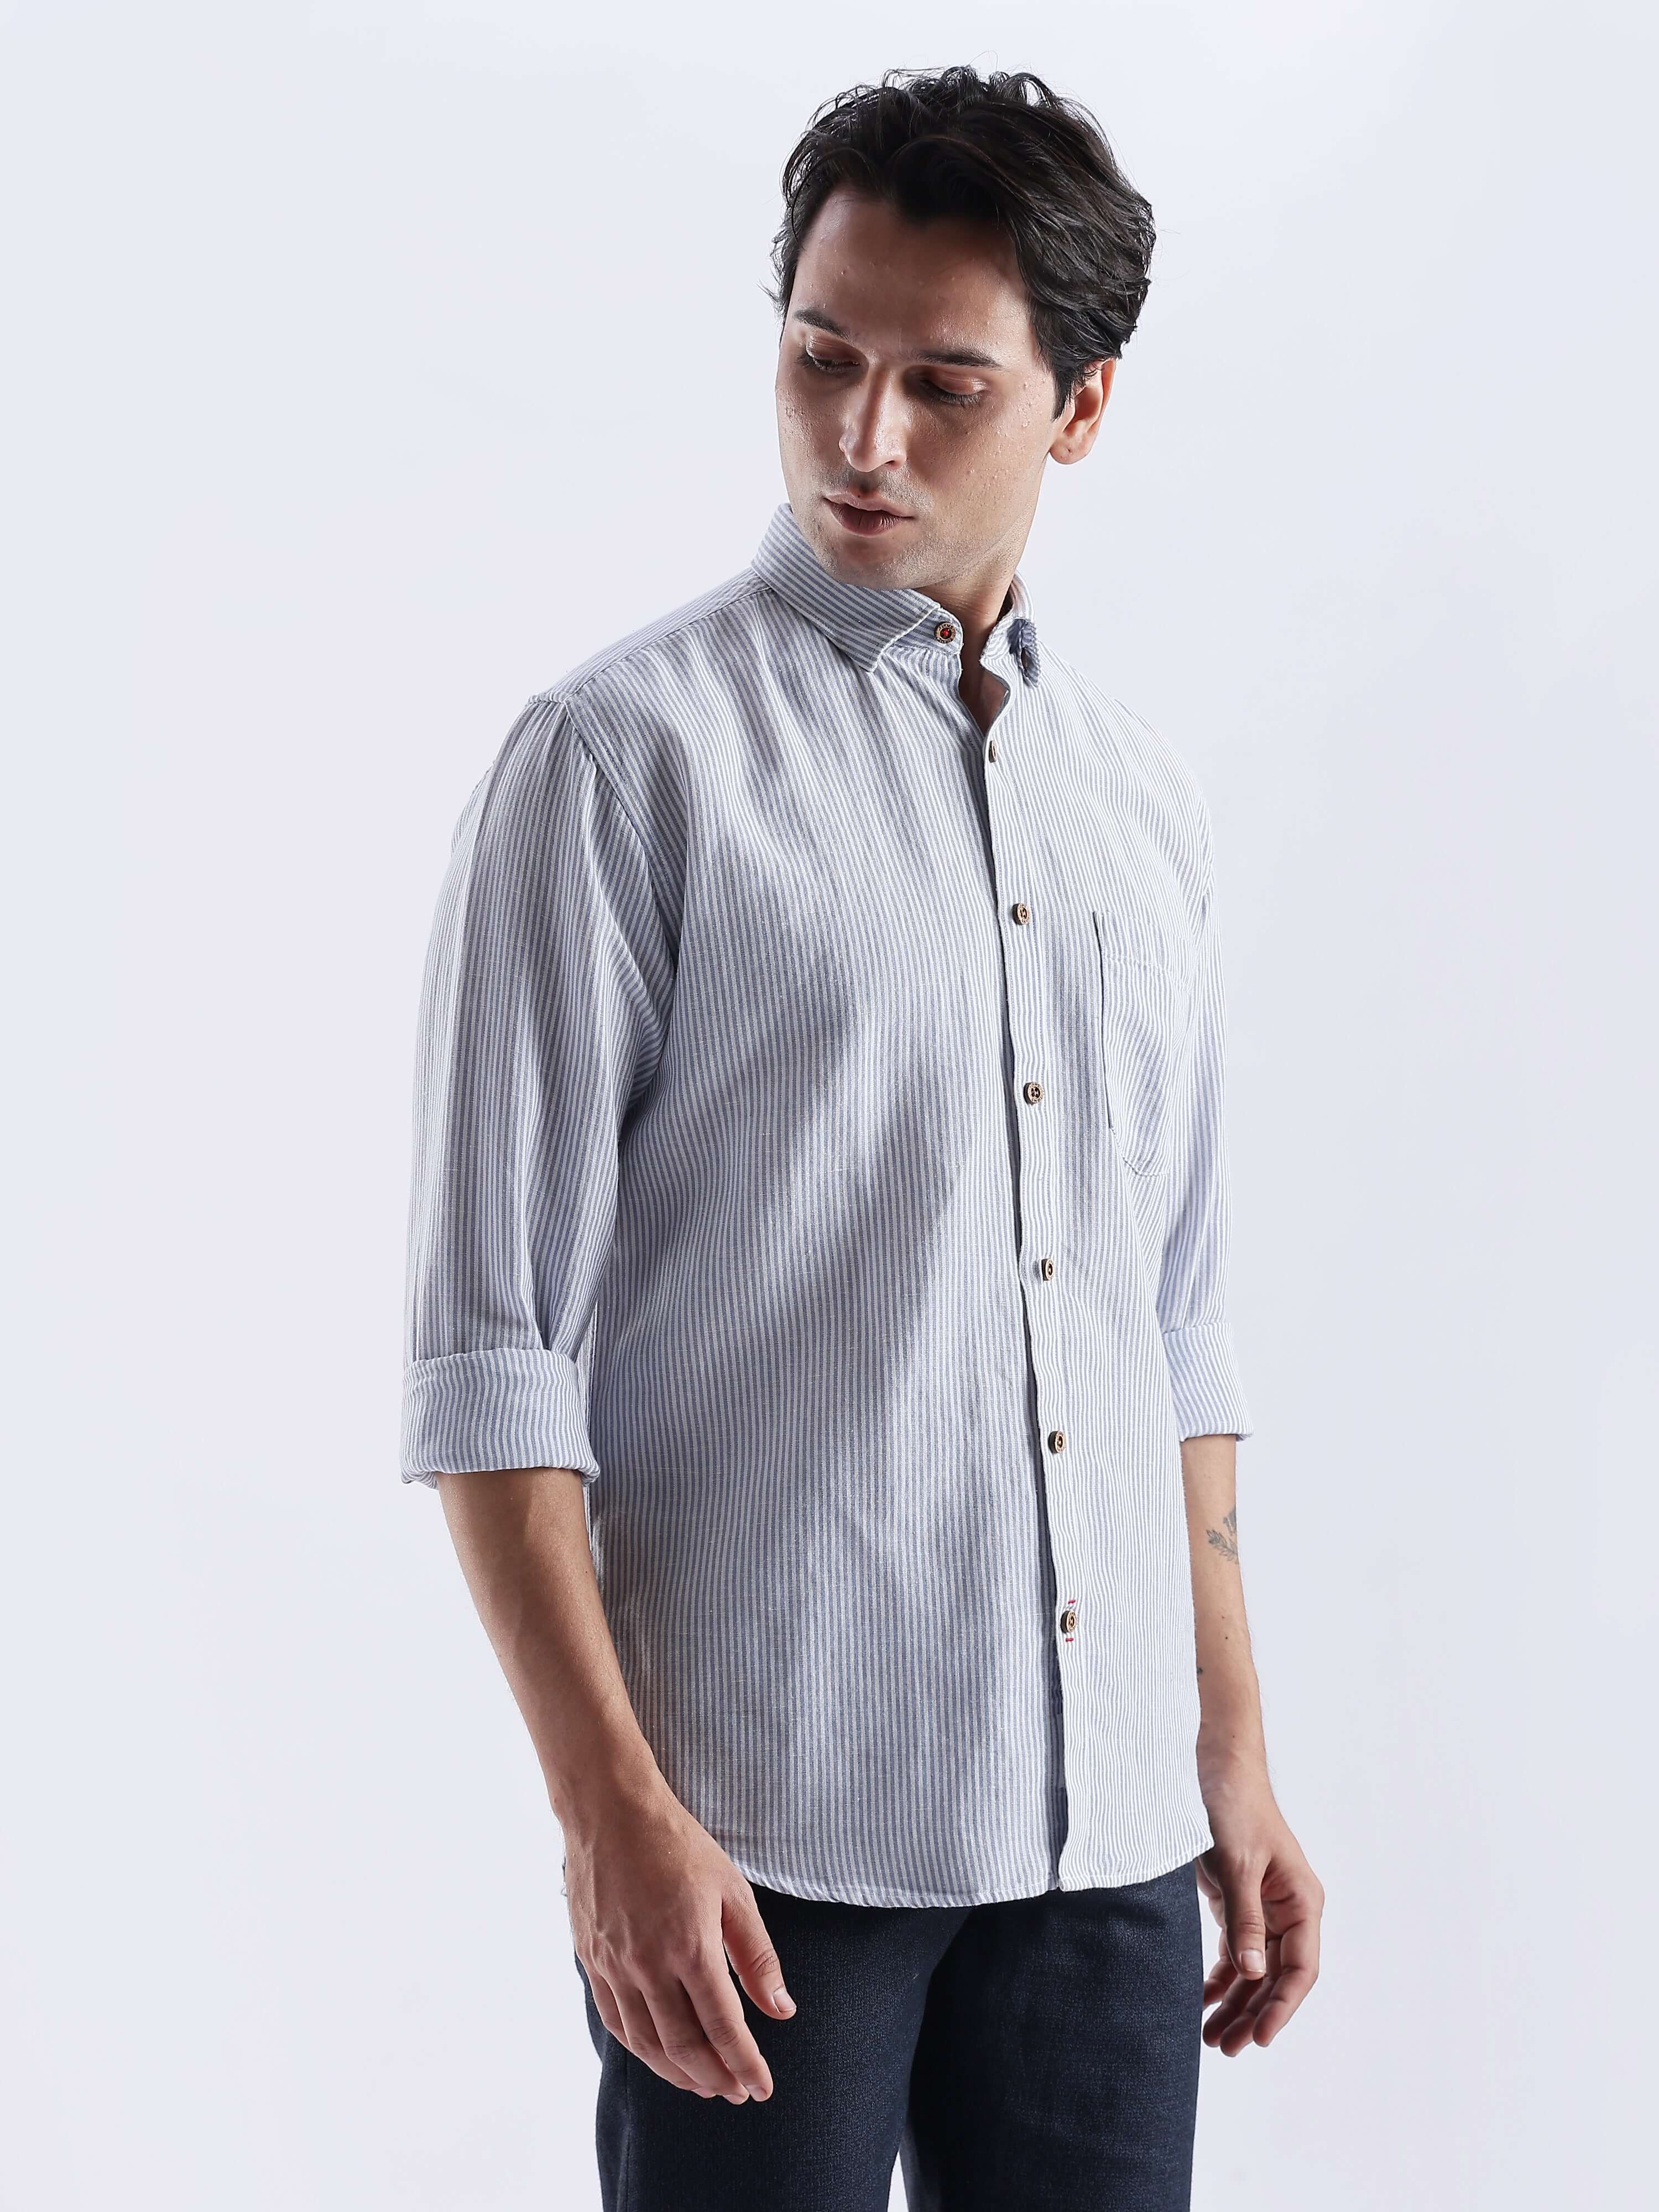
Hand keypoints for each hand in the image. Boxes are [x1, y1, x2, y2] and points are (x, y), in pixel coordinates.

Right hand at [564, 1776, 795, 2102]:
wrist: (609, 1812)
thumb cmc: (678, 1845)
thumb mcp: (732, 1891)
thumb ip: (757, 1955)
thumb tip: (782, 2009)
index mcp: (690, 1946)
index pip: (723, 2026)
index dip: (745, 2063)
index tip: (762, 2088)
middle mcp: (648, 1965)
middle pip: (683, 2045)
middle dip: (714, 2077)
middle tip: (736, 2092)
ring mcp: (614, 1966)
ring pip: (646, 2043)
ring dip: (678, 2073)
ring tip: (704, 2084)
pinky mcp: (591, 1961)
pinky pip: (616, 2021)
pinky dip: (641, 2049)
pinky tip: (660, 2055)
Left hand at [1194, 1762, 1321, 2053]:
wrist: (1211, 1766)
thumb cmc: (1233, 1806)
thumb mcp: (1237, 1864)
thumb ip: (1244, 1919)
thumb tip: (1250, 1975)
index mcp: (1302, 1901)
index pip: (1299, 1969)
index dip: (1281, 2008)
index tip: (1258, 2039)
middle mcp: (1289, 1910)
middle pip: (1275, 1977)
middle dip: (1252, 2014)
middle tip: (1223, 2048)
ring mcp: (1264, 1907)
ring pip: (1254, 1969)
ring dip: (1235, 2002)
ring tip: (1211, 2036)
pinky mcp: (1239, 1900)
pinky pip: (1235, 1949)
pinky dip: (1221, 1975)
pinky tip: (1204, 1999)